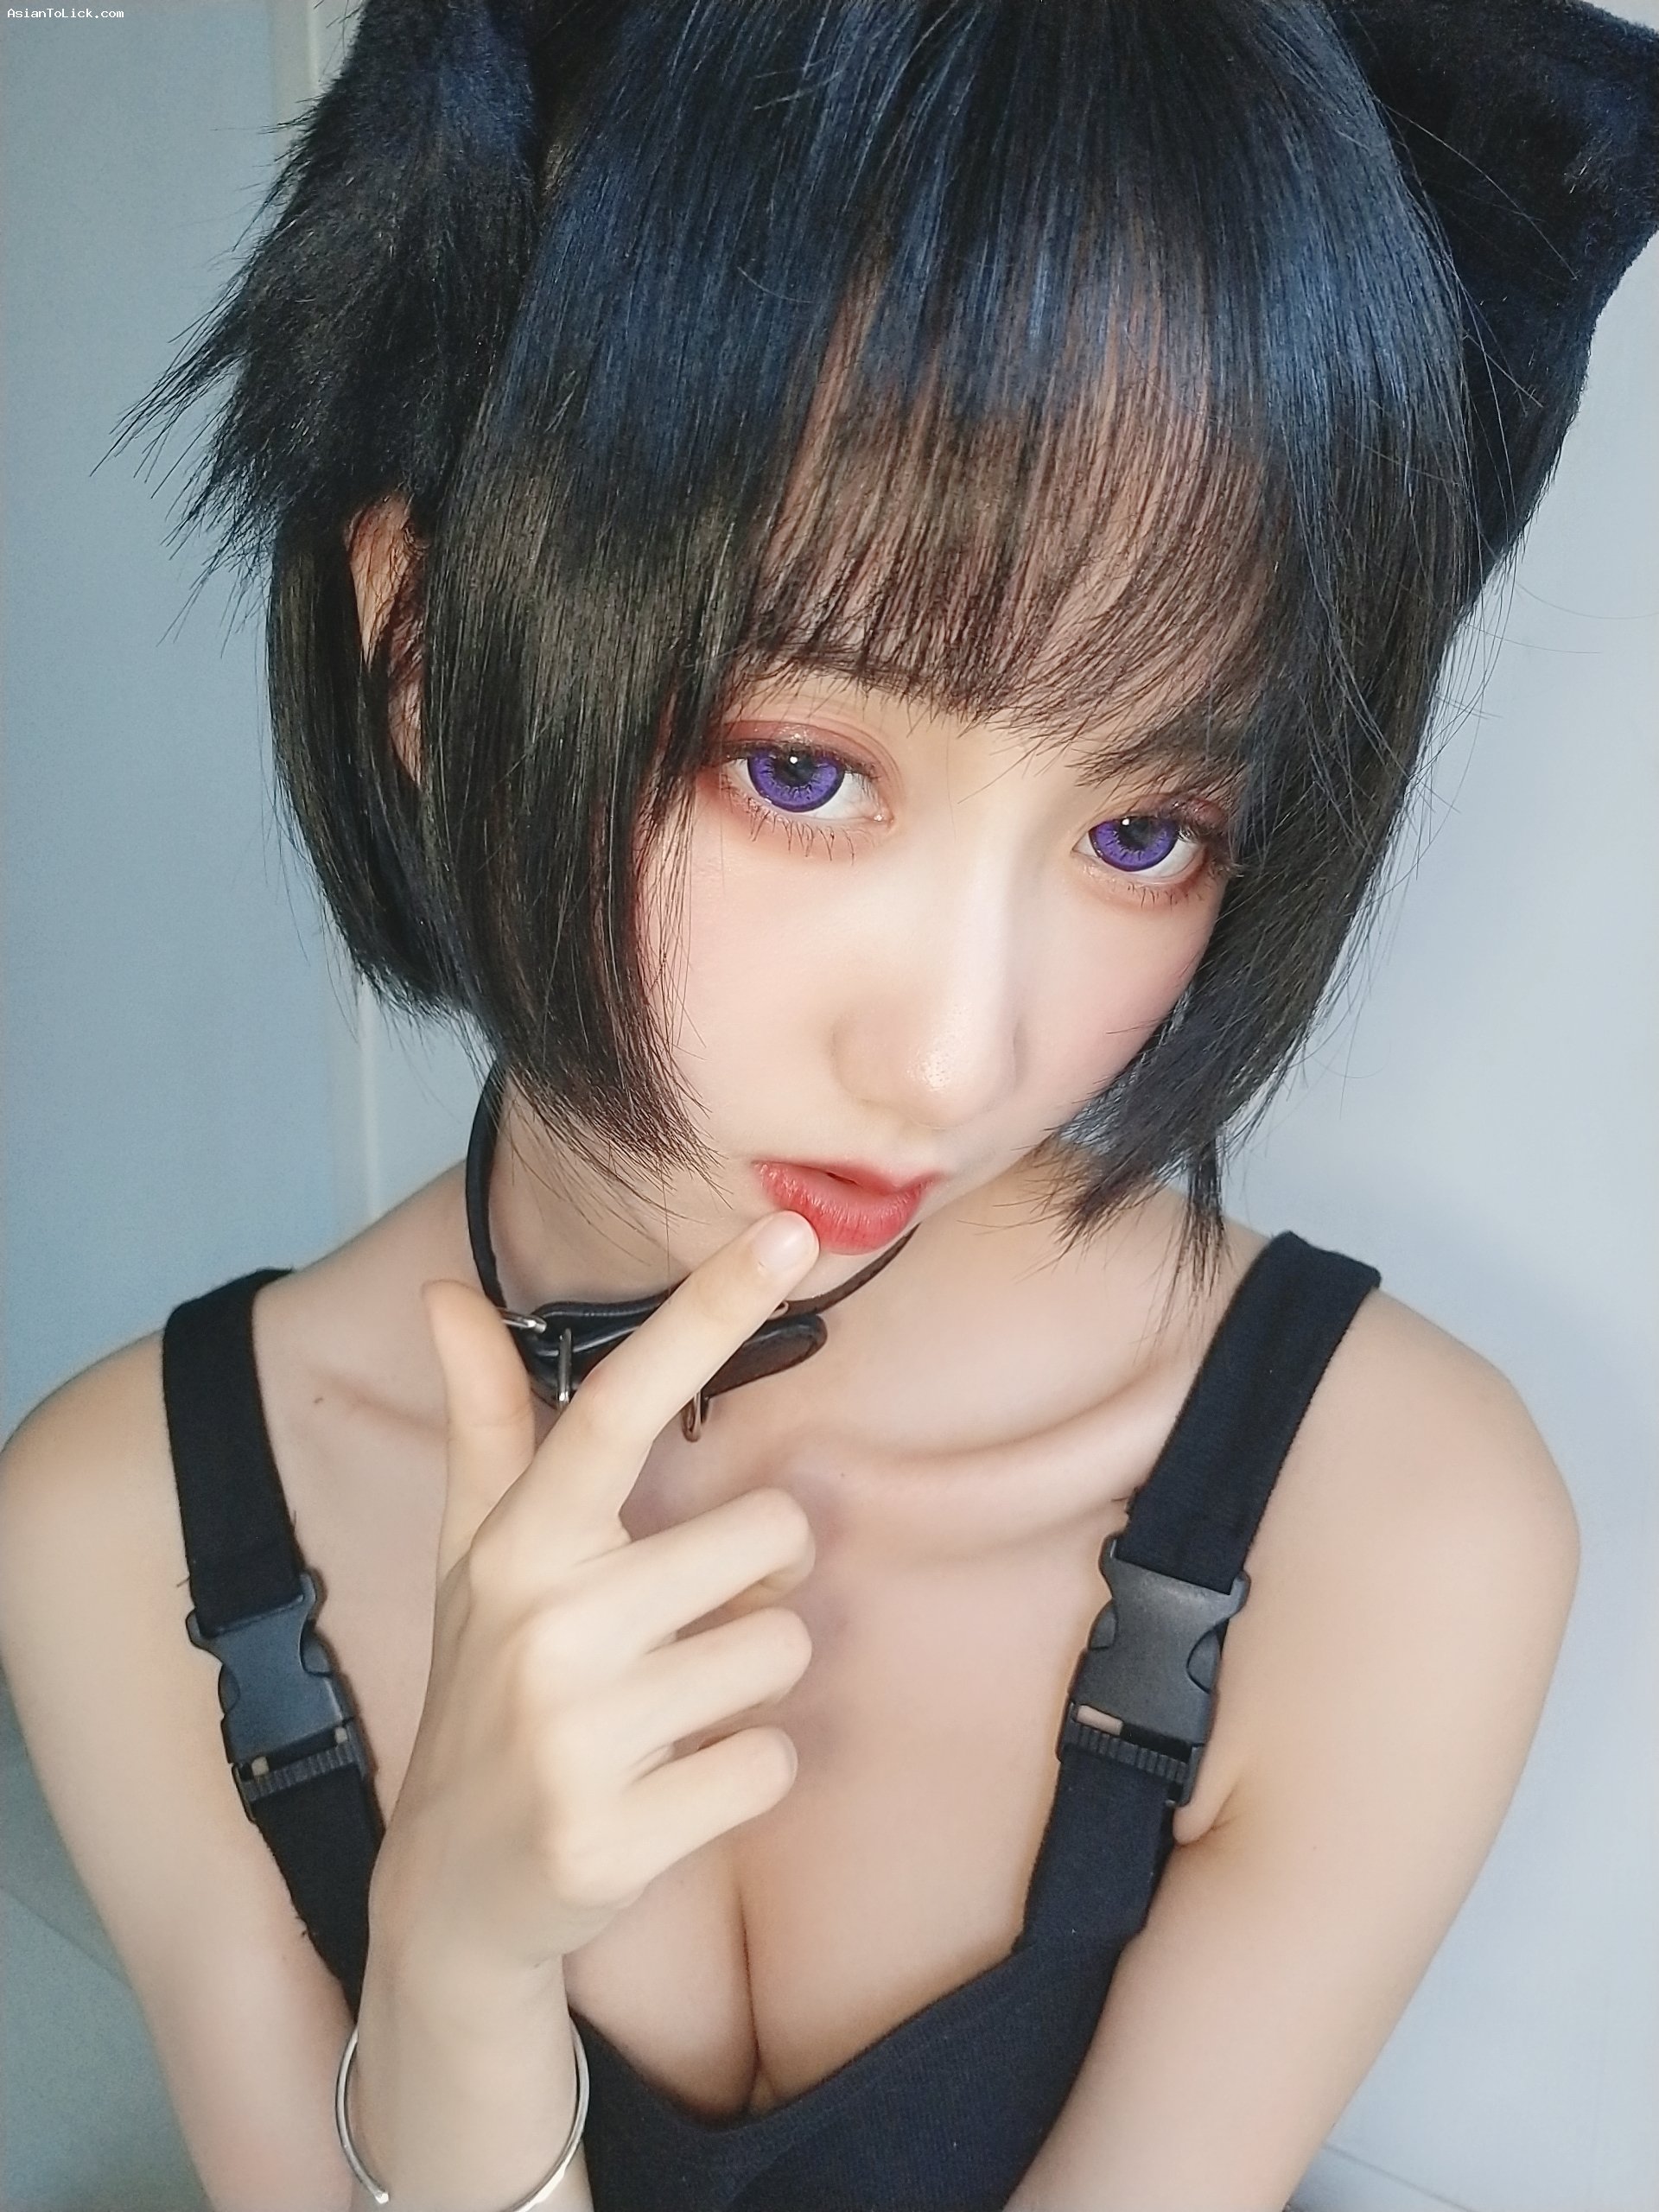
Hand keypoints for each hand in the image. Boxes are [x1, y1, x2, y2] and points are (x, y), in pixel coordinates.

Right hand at [369, 1211, 821, 1979]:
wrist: (456, 1895)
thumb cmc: (488, 1691)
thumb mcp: (477, 1557)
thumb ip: (486, 1424)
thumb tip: (444, 1295)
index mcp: (521, 1545)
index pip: (617, 1404)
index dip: (705, 1311)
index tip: (791, 1230)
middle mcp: (544, 1624)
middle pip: (768, 1536)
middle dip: (751, 1582)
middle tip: (676, 1630)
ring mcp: (577, 1735)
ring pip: (782, 1649)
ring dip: (748, 1683)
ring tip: (664, 1714)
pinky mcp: (618, 1834)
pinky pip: (772, 1763)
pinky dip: (744, 1777)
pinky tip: (672, 1789)